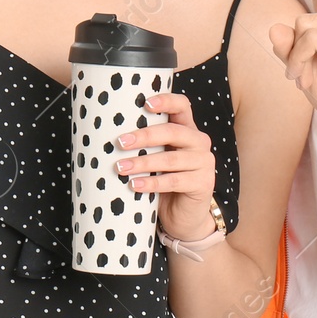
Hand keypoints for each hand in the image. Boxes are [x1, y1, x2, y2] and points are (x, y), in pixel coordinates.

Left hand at [114, 92, 218, 241]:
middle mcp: (199, 142)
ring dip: (143, 162)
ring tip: (121, 167)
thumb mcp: (158, 157)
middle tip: (120, 142)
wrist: (184, 216)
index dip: (166, 101)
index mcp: (188, 129)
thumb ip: (147, 145)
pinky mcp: (203, 183)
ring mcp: (204, 162)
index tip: (145, 103)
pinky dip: (152, 183)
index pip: (182, 105)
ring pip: (170, 159)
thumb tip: (112, 136)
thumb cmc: (165, 181)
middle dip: (144, 136)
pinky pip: (174, 181)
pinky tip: (135, 185)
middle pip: (173, 132)